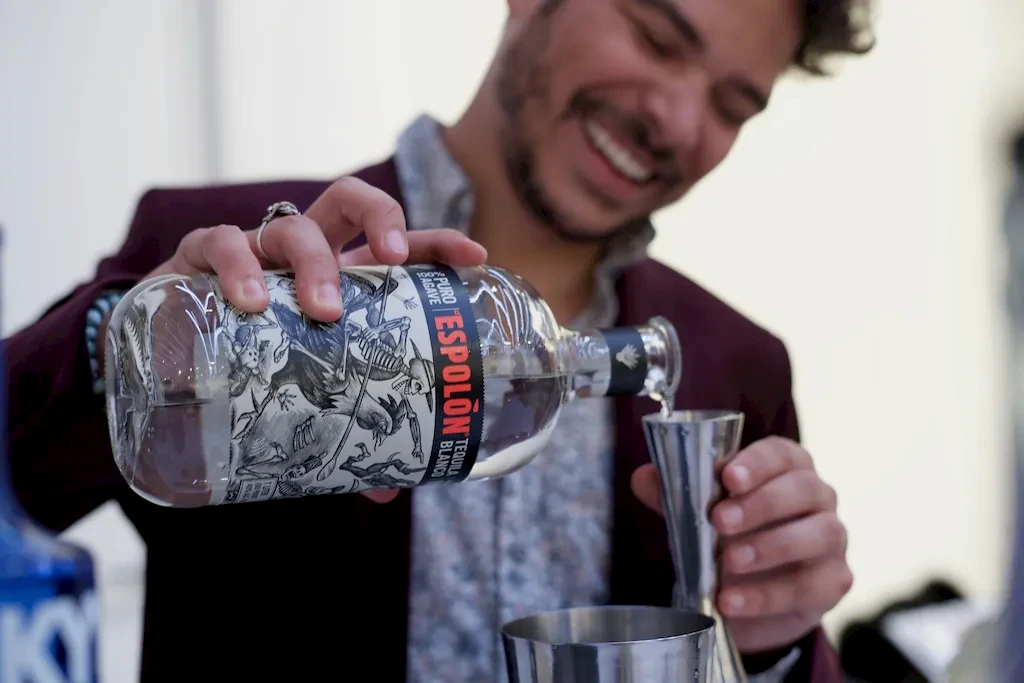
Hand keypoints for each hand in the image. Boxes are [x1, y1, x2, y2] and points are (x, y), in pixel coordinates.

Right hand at [146, 176, 487, 505]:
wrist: (165, 359)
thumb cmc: (251, 366)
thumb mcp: (303, 392)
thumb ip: (345, 431)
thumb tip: (389, 488)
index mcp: (340, 278)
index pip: (396, 246)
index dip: (437, 243)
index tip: (475, 258)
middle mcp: (303, 255)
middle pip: (347, 202)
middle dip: (380, 220)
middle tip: (391, 263)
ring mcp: (253, 251)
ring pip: (291, 227)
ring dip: (313, 261)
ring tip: (322, 309)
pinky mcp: (197, 259)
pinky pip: (218, 243)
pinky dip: (237, 267)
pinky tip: (249, 301)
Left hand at [631, 436, 852, 654]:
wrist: (744, 596)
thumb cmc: (726, 537)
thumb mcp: (696, 514)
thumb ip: (673, 494)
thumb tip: (644, 477)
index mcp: (786, 467)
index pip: (781, 454)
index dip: (757, 463)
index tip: (728, 477)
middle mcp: (818, 496)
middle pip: (803, 489)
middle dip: (761, 504)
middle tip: (719, 521)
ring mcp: (832, 538)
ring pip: (820, 534)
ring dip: (771, 547)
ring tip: (728, 562)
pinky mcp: (834, 581)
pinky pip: (809, 586)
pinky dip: (768, 595)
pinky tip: (731, 601)